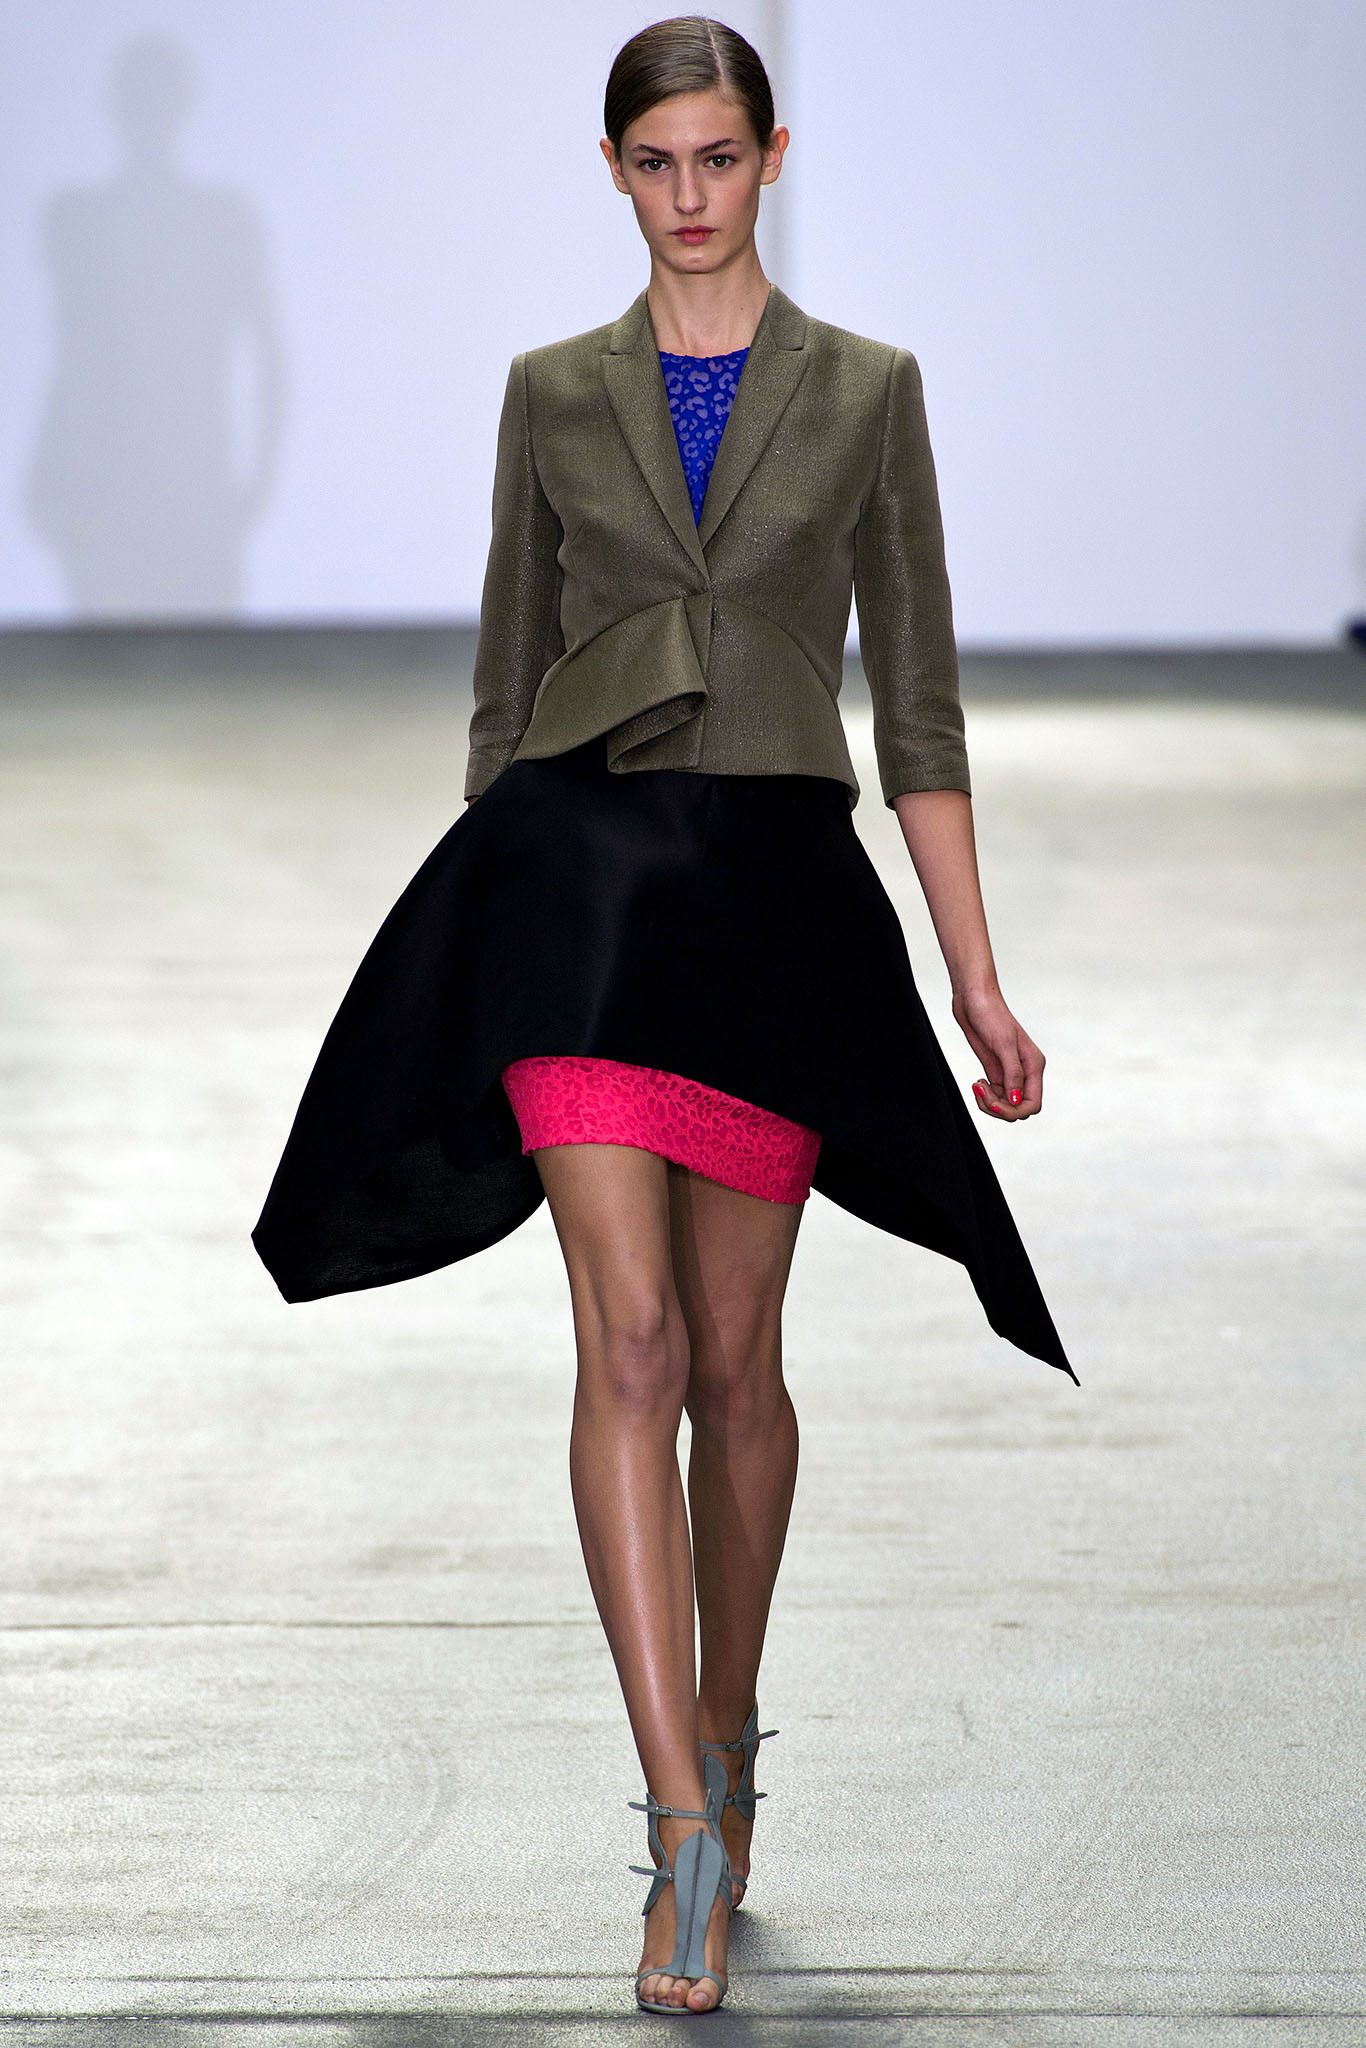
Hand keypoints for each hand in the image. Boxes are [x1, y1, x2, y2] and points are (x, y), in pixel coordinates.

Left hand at [952, 986, 1044, 1121]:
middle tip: (981, 1091)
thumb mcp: (1003, 1044)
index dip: (1013, 1110)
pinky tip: (976, 1083)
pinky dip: (985, 1096)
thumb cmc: (991, 1015)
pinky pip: (995, 1095)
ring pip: (1006, 1104)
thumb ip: (1012, 1074)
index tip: (993, 1101)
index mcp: (1034, 1066)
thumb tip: (1015, 1100)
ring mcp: (1010, 1072)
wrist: (974, 999)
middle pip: (1019, 1108)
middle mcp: (1025, 1071)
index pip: (1032, 1104)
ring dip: (990, 1103)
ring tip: (977, 1085)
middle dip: (999, 1108)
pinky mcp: (996, 1070)